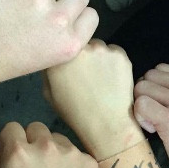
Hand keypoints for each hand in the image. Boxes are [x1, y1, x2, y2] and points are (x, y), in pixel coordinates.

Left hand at [0, 0, 98, 93]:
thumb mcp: (49, 57)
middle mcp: (59, 21)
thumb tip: (72, 9)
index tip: (62, 18)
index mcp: (70, 43)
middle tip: (45, 5)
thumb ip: (66, 33)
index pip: (91, 13)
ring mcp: (38, 0)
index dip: (76, 13)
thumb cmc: (6, 61)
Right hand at [0, 121, 98, 167]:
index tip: (14, 154)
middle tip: (34, 165)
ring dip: (53, 150)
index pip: (11, 128)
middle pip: (36, 128)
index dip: (10, 140)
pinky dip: (72, 164)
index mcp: (18, 153)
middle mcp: (45, 145)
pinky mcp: (89, 160)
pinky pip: (76, 153)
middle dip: (32, 140)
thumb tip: (0, 145)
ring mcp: (71, 151)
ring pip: (58, 139)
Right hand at [45, 40, 143, 159]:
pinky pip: (114, 52)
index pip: (61, 45)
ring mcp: (102, 49)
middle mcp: (81, 48)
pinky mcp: (120, 54)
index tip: (69, 65)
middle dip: (82, 54)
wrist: (107, 123)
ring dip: (97, 56)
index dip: (65, 54)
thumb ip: (48, 70)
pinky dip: (113, 61)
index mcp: (60, 57)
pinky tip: (112, 77)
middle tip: (85, 72)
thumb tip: (54, 57)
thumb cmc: (75, 112)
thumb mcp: (49, 93)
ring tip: (100, 76)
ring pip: (98, 47)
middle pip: (81, 44)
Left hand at [133, 64, 168, 167]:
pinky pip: (140, 105)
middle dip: (146, 96)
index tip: (163, 108)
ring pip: (140, 89)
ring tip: (157, 125)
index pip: (159, 69)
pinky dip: (140, 118)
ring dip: (142, 108)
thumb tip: (144, 84)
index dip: (154, 88)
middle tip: (158, 117)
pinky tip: (155, 131)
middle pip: (147, 76)